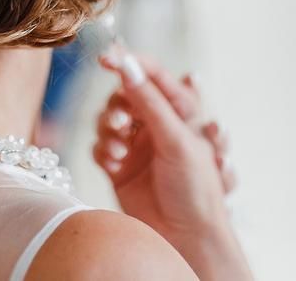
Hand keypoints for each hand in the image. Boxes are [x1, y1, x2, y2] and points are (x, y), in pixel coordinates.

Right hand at [96, 62, 236, 195]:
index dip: (128, 62)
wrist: (186, 237)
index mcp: (178, 110)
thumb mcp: (176, 139)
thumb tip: (128, 65)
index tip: (106, 58)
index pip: (150, 74)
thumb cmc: (195, 187)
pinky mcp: (119, 166)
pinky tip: (114, 164)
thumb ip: (150, 101)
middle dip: (117, 108)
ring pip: (107, 120)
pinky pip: (100, 147)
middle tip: (121, 125)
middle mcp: (155, 123)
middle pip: (123, 96)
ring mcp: (136, 145)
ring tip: (119, 150)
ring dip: (108, 131)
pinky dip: (103, 151)